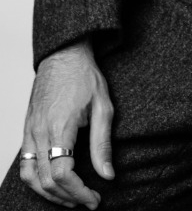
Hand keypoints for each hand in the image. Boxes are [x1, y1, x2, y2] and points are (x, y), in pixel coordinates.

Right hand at [19, 38, 114, 207]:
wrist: (64, 55)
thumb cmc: (85, 77)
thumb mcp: (103, 107)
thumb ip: (103, 144)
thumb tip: (107, 175)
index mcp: (60, 126)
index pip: (62, 174)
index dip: (78, 192)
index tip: (94, 199)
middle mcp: (40, 131)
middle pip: (46, 181)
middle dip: (68, 197)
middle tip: (88, 202)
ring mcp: (30, 131)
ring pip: (31, 177)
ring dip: (50, 194)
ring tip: (71, 198)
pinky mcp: (27, 129)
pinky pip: (25, 164)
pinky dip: (36, 181)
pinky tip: (52, 184)